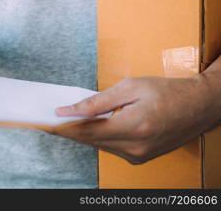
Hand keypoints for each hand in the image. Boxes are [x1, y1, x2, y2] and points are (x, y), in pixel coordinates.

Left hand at [53, 76, 219, 163]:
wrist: (199, 107)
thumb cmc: (167, 91)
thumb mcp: (131, 87)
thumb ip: (98, 101)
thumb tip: (71, 109)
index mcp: (134, 126)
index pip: (87, 130)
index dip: (64, 126)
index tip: (46, 121)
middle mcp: (135, 146)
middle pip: (90, 140)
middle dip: (68, 130)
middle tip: (49, 120)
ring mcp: (138, 155)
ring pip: (98, 145)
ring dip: (82, 133)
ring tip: (66, 120)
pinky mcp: (139, 157)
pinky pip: (110, 147)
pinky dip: (97, 137)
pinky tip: (89, 126)